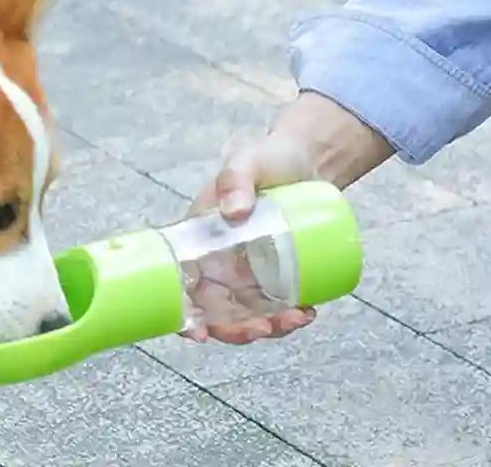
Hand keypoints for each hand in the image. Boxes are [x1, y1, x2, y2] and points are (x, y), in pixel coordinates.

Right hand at [183, 92, 393, 345]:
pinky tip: (307, 312)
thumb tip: (233, 212)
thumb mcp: (247, 161)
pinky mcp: (279, 270)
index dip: (183, 315)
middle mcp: (220, 258)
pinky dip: (290, 316)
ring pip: (248, 312)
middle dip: (236, 330)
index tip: (196, 334)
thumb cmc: (268, 157)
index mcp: (200, 236)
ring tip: (296, 319)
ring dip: (268, 327)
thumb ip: (236, 178)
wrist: (309, 158)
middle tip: (264, 328)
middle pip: (216, 309)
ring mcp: (250, 267)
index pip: (181, 282)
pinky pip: (278, 302)